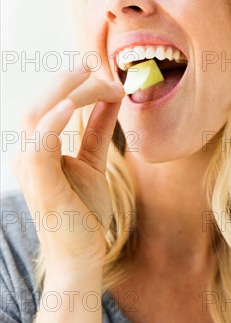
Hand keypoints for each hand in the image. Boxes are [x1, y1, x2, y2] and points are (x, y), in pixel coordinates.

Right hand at [12, 66, 124, 270]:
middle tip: (94, 66)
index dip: (72, 86)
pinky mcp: (39, 182)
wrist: (82, 256)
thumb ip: (97, 129)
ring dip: (65, 92)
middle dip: (67, 81)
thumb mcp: (93, 160)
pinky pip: (39, 144)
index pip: (48, 105)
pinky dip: (53, 121)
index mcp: (36, 149)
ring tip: (90, 76)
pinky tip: (70, 105)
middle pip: (39, 104)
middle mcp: (26, 155)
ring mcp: (28, 168)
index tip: (103, 76)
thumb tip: (111, 96)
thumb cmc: (84, 211)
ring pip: (37, 116)